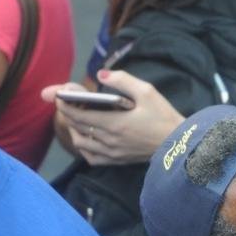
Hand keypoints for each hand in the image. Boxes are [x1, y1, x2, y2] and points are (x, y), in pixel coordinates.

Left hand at [41, 69, 184, 165]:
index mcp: (114, 123)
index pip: (78, 114)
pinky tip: (86, 138)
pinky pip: (91, 157)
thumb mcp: (147, 91)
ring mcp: (111, 153)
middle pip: (77, 126)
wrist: (179, 145)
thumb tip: (100, 74)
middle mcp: (108, 140)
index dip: (64, 103)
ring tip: (75, 117)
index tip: (57, 94)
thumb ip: (122, 80)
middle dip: (66, 112)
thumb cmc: (163, 116)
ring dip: (73, 129)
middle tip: (62, 100)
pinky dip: (84, 147)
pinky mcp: (116, 161)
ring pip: (81, 143)